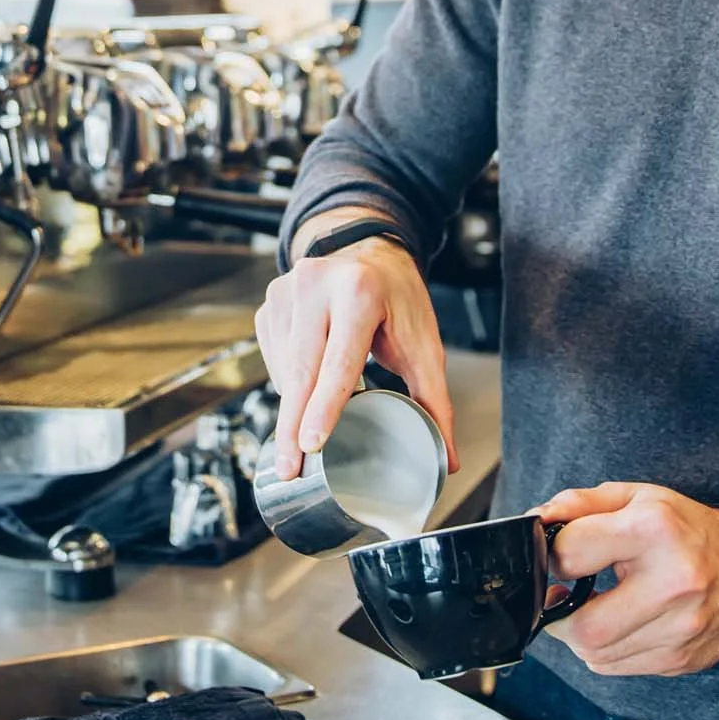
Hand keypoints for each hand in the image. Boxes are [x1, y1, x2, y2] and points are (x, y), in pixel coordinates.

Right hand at [254, 236, 456, 480]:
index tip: (310, 444)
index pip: (339, 361)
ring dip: (293, 404)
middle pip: (301, 370)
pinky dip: (286, 382)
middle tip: (288, 468)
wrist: (370, 251)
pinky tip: (303, 387)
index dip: (325, 406)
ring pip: (283, 367)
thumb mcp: (424, 344)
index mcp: (359, 292)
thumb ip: (435, 401)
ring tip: (305, 428)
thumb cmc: (399, 300)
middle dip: (292, 425)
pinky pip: (273, 356)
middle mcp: (317, 285)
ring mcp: (287, 290)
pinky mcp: (271, 300)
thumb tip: (447, 459)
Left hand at [537, 484, 718, 676]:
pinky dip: (607, 651)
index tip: (557, 558)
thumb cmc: (685, 528)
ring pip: (598, 655)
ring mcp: (681, 628)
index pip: (571, 554)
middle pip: (584, 627)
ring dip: (582, 636)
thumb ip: (581, 504)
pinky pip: (620, 668)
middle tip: (561, 597)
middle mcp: (672, 583)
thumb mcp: (636, 497)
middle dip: (559, 616)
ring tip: (594, 608)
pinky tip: (619, 625)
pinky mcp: (683, 658)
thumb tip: (537, 521)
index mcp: (654, 530)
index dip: (552, 556)